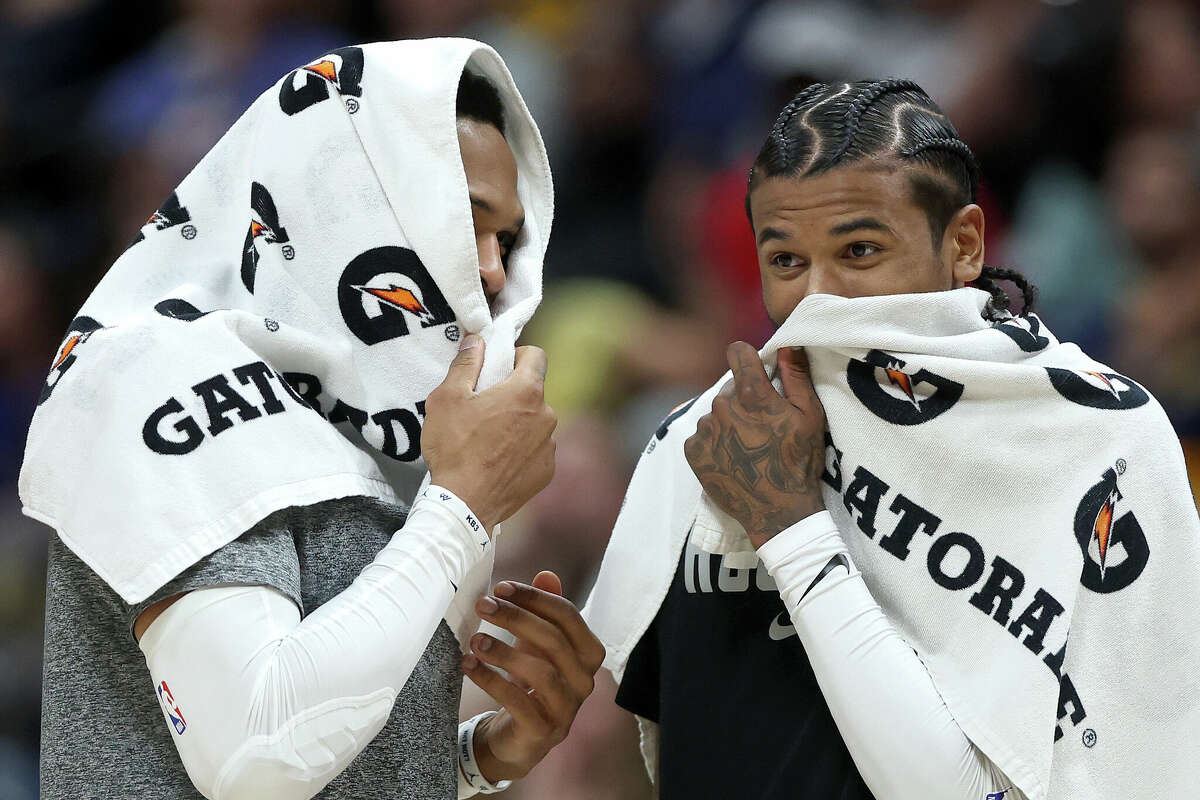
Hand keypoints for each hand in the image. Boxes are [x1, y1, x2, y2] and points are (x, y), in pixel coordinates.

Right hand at [422, 336, 556, 531]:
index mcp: (526, 391)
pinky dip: (520, 451)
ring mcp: (549, 445)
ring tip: (487, 440)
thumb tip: (477, 340)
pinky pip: (536, 450)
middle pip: (533, 392)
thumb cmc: (455, 448)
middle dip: (512, 394)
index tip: (498, 368)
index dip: (516, 356)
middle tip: (482, 409)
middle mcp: (547, 415)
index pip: (536, 356)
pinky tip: (496, 461)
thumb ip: (466, 363)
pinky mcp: (546, 471)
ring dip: (517, 424)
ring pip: (535, 422)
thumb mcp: (448, 398)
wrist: (464, 504)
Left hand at [462, 571, 605, 781]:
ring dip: (503, 651)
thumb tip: (546, 575)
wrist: (518, 736)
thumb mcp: (537, 643)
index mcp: (588, 653)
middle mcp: (585, 681)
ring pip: (540, 673)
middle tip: (483, 605)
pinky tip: (469, 665)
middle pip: (553, 640)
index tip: (501, 587)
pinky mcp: (544, 731)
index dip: (535, 598)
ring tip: (475, 640)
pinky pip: (518, 702)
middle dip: (515, 618)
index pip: (568, 616)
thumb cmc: (531, 682)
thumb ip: (545, 610)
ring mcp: (567, 709)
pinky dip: (491, 680)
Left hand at [684, 342, 826, 546]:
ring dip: (728, 422)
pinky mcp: (693, 450)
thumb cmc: (799, 462)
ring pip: (716, 412)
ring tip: (749, 447)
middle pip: (729, 387)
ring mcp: (705, 429)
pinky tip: (734, 458)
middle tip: (762, 425)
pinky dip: (715, 442)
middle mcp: (722, 407)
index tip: (756, 370)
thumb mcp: (810, 416)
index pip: (737, 352)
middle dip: (743, 398)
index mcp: (751, 394)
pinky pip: (703, 434)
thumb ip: (796, 376)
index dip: (748, 358)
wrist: (778, 512)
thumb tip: (787, 344)